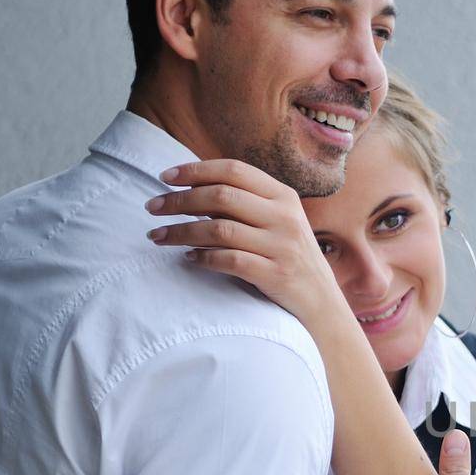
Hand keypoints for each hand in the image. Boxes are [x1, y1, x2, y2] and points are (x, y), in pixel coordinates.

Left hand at [145, 160, 349, 329]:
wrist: (323, 304)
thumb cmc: (291, 259)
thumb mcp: (279, 223)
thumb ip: (247, 205)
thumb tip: (193, 191)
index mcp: (284, 196)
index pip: (234, 170)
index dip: (196, 170)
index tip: (165, 177)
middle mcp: (285, 217)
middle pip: (221, 196)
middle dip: (179, 200)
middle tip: (152, 207)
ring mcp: (282, 246)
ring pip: (219, 229)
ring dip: (181, 231)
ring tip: (158, 236)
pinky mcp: (276, 275)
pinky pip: (229, 260)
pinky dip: (203, 258)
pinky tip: (187, 259)